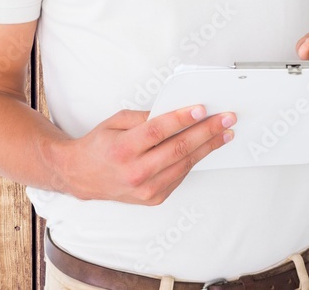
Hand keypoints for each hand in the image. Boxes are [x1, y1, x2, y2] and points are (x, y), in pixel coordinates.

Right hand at [50, 105, 234, 204]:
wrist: (81, 176)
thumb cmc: (100, 146)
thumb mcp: (116, 122)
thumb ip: (146, 117)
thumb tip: (179, 112)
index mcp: (122, 149)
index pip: (157, 131)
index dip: (181, 119)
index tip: (202, 109)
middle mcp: (134, 172)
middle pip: (177, 149)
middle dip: (207, 132)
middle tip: (226, 120)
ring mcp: (145, 189)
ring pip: (184, 164)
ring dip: (209, 147)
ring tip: (225, 133)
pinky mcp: (154, 198)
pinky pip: (180, 175)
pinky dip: (194, 159)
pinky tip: (207, 147)